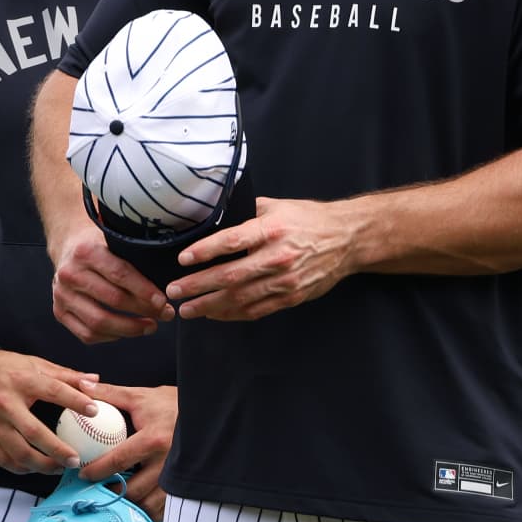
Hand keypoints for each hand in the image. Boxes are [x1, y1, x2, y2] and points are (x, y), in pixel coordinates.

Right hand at [0, 350, 96, 474]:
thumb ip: (63, 374)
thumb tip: (94, 381)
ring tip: (58, 468)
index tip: (94, 410)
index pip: (53, 390)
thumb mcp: (31, 363)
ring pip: (19, 452)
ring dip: (42, 465)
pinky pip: (3, 459)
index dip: (75, 400)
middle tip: (76, 460)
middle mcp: (5, 402)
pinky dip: (21, 468)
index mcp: (21, 380)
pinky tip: (34, 468)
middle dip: (58, 450)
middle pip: (35, 433)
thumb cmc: (1, 367)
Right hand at [48, 220, 170, 343]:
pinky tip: (126, 331)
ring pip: (99, 322)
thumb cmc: (99, 246)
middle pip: (112, 300)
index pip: (119, 275)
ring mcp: (62, 295)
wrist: (68, 247)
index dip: (144, 291)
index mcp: (85, 251)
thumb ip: (135, 258)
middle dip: (144, 311)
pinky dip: (111, 337)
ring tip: (150, 326)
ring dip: (130, 329)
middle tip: (165, 314)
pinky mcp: (59, 312)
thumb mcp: (114, 241)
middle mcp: (70, 274)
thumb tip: (168, 284)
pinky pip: (87, 334)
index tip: (163, 301)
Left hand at [76, 381, 176, 521]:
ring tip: (117, 494)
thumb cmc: (169, 404)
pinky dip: (150, 507)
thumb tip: (82, 385)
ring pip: (150, 503)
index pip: (118, 460)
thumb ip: (109, 393)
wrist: (205, 413)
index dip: (97, 470)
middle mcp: (167, 461)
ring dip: (131, 502)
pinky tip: (138, 499)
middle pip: (134, 489)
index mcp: (153, 439)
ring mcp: (178, 476)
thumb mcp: (139, 396)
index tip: (83, 473)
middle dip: (113, 492)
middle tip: (98, 488)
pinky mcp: (185, 484)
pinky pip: (165, 507)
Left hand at [166, 197, 357, 320]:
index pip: (232, 241)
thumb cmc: (308, 219)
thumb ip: (245, 212)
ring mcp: (285, 280)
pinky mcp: (292, 297)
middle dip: (198, 286)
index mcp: (271, 230)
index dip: (205, 251)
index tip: (183, 259)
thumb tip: (213, 213)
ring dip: (210, 306)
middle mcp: (277, 257)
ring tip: (187, 309)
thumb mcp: (276, 206)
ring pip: (241, 298)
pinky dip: (233, 314)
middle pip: (231, 275)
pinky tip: (214, 314)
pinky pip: (257, 309)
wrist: (347, 239)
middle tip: (174, 291)